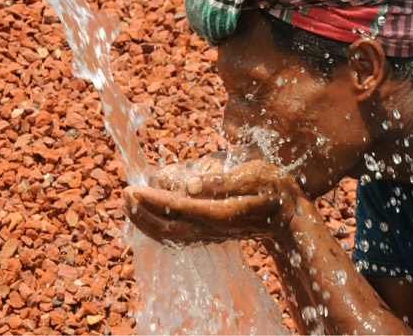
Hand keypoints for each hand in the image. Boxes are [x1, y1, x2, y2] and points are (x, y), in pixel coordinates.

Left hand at [122, 158, 302, 243]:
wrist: (289, 217)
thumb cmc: (274, 189)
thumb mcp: (255, 175)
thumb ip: (221, 180)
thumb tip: (189, 183)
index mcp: (221, 213)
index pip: (178, 208)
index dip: (152, 199)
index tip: (132, 189)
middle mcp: (212, 229)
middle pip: (167, 228)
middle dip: (141, 213)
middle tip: (123, 194)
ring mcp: (210, 235)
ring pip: (170, 236)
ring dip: (145, 222)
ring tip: (127, 205)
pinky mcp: (210, 235)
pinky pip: (177, 236)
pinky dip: (157, 228)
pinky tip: (146, 218)